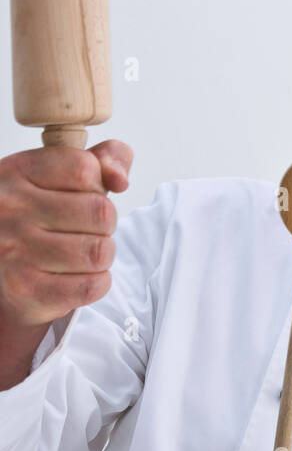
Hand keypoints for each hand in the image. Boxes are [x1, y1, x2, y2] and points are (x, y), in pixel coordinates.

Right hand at [0, 140, 132, 387]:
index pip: (85, 169)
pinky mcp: (25, 290)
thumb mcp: (61, 177)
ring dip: (102, 255)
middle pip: (100, 211)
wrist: (3, 272)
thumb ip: (101, 160)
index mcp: (18, 172)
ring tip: (83, 253)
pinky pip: (91, 285)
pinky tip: (80, 276)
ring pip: (99, 251)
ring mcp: (13, 251)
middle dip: (104, 224)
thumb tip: (120, 178)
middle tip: (86, 230)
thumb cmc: (38, 218)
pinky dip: (97, 282)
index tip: (84, 195)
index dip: (98, 185)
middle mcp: (9, 209)